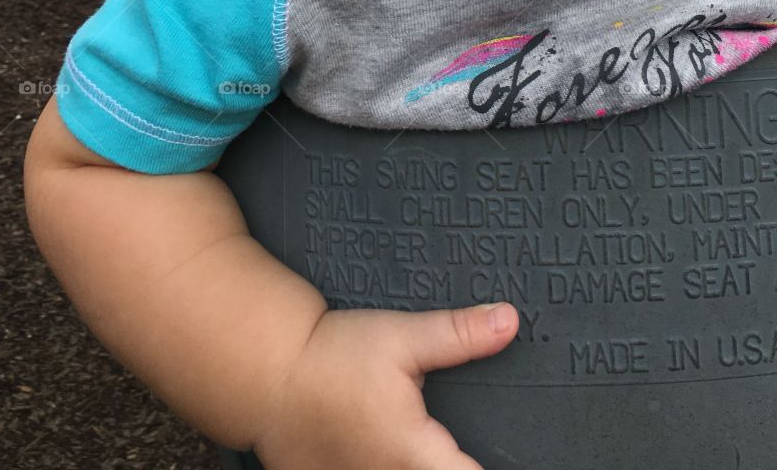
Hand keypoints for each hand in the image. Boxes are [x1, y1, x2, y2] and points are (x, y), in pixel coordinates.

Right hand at [252, 300, 518, 468]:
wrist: (267, 375)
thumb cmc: (333, 356)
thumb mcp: (402, 337)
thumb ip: (459, 335)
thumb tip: (510, 321)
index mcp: (415, 457)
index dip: (493, 467)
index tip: (500, 450)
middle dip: (454, 461)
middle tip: (454, 440)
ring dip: (423, 463)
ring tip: (424, 443)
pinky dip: (388, 466)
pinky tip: (384, 448)